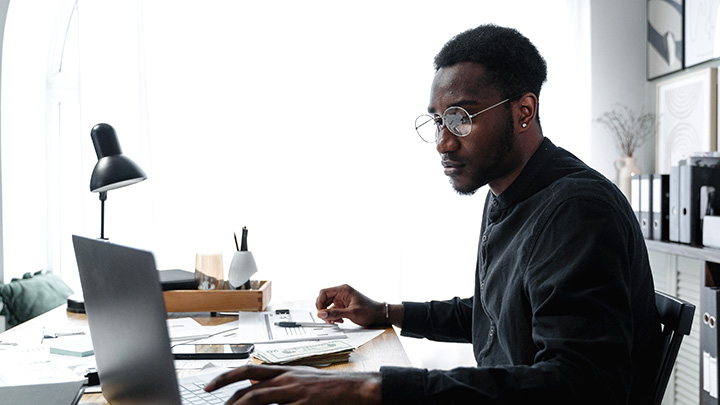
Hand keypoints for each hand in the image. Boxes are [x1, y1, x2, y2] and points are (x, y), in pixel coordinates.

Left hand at [204, 364, 380, 404]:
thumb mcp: (298, 378)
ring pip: (256, 398)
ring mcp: (293, 391)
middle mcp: (284, 378)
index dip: (225, 377)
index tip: (209, 386)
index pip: (246, 371)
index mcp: (282, 371)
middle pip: (246, 384)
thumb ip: (277, 382)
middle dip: (225, 394)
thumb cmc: (327, 386)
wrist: (352, 388)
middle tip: (212, 400)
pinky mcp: (302, 403)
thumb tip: (255, 384)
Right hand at [315, 284, 384, 325]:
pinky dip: (333, 316)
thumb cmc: (369, 311)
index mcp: (343, 290)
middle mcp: (341, 293)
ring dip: (328, 314)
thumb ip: (335, 313)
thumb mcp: (352, 313)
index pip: (324, 292)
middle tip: (327, 319)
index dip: (319, 303)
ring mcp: (341, 299)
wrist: (378, 315)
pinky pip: (332, 310)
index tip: (320, 313)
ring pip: (327, 305)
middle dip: (323, 310)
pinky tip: (339, 321)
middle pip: (324, 299)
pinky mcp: (343, 306)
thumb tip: (321, 314)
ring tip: (334, 321)